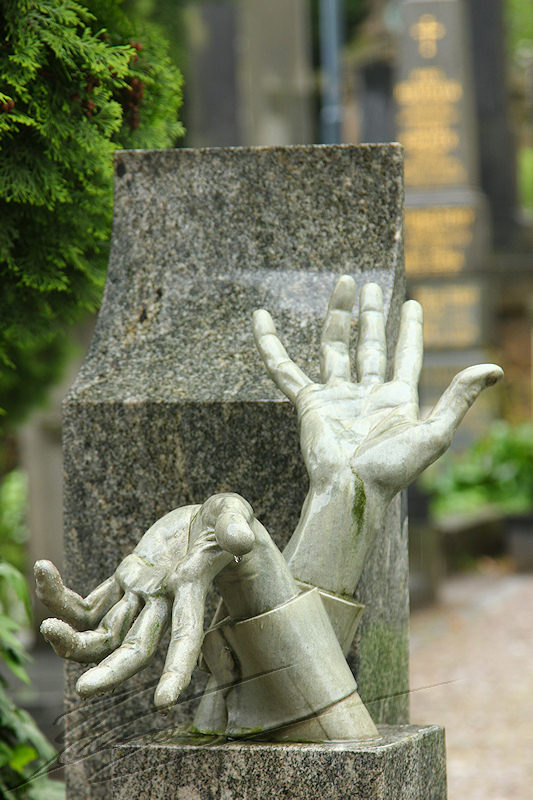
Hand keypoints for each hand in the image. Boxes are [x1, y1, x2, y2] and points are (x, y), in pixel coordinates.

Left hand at [36, 493, 255, 708]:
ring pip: (104, 634)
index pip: (187, 635)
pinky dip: (61, 596)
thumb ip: (235, 524)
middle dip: (112, 672)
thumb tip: (241, 540)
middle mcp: (164, 602)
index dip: (178, 668)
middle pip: (137, 648)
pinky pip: (87, 603)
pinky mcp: (123, 583)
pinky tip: (44, 572)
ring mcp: (140, 596)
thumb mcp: (232, 513)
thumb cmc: (225, 518)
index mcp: (192, 587)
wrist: (204, 522)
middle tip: (83, 690)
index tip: (164, 703)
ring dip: (73, 639)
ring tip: (46, 625)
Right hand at [254, 275, 502, 504]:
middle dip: (372, 315)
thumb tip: (494, 368)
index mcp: (397, 399)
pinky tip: (261, 319)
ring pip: (334, 346)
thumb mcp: (436, 433)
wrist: (351, 489)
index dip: (411, 329)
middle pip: (369, 345)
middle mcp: (366, 394)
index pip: (406, 355)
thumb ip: (459, 397)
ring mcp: (335, 396)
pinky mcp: (308, 402)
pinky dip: (270, 344)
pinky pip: (285, 369)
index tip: (413, 304)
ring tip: (344, 283)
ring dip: (338, 315)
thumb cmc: (393, 469)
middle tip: (371, 286)